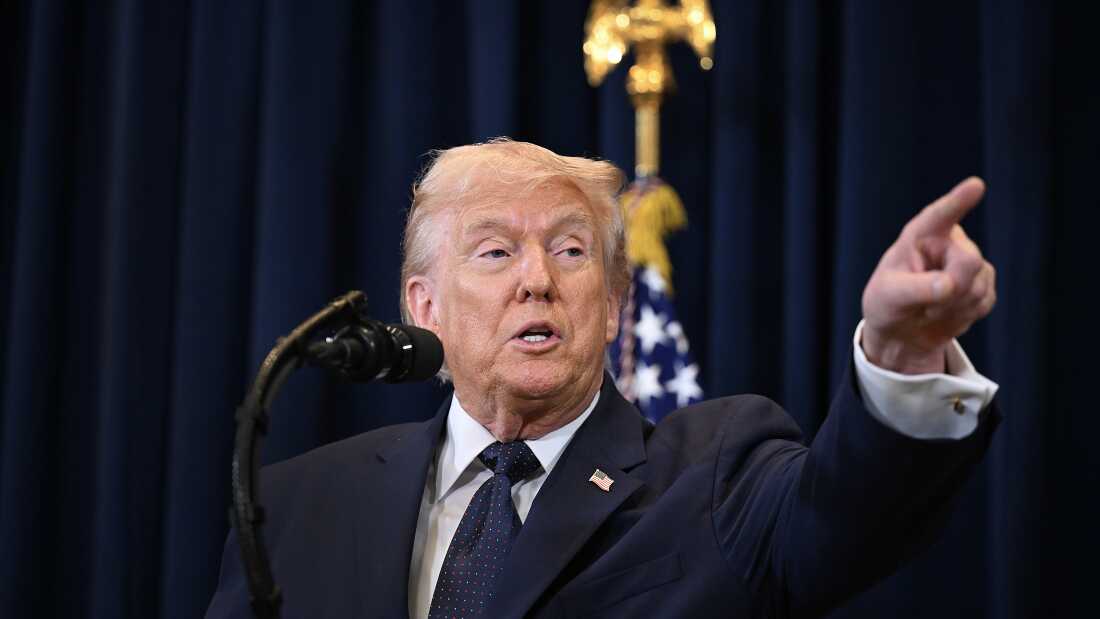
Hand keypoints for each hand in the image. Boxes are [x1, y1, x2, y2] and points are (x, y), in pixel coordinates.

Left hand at [861, 177, 995, 373]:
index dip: (958, 200)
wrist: (901, 331)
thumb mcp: (889, 297)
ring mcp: (968, 261)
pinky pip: (985, 302)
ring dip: (954, 307)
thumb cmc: (887, 304)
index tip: (976, 185)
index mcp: (920, 235)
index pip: (940, 216)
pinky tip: (946, 313)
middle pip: (970, 260)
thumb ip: (916, 289)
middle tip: (926, 306)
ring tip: (930, 308)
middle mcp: (948, 242)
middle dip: (953, 289)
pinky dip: (964, 316)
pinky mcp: (983, 283)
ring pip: (979, 285)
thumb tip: (949, 285)